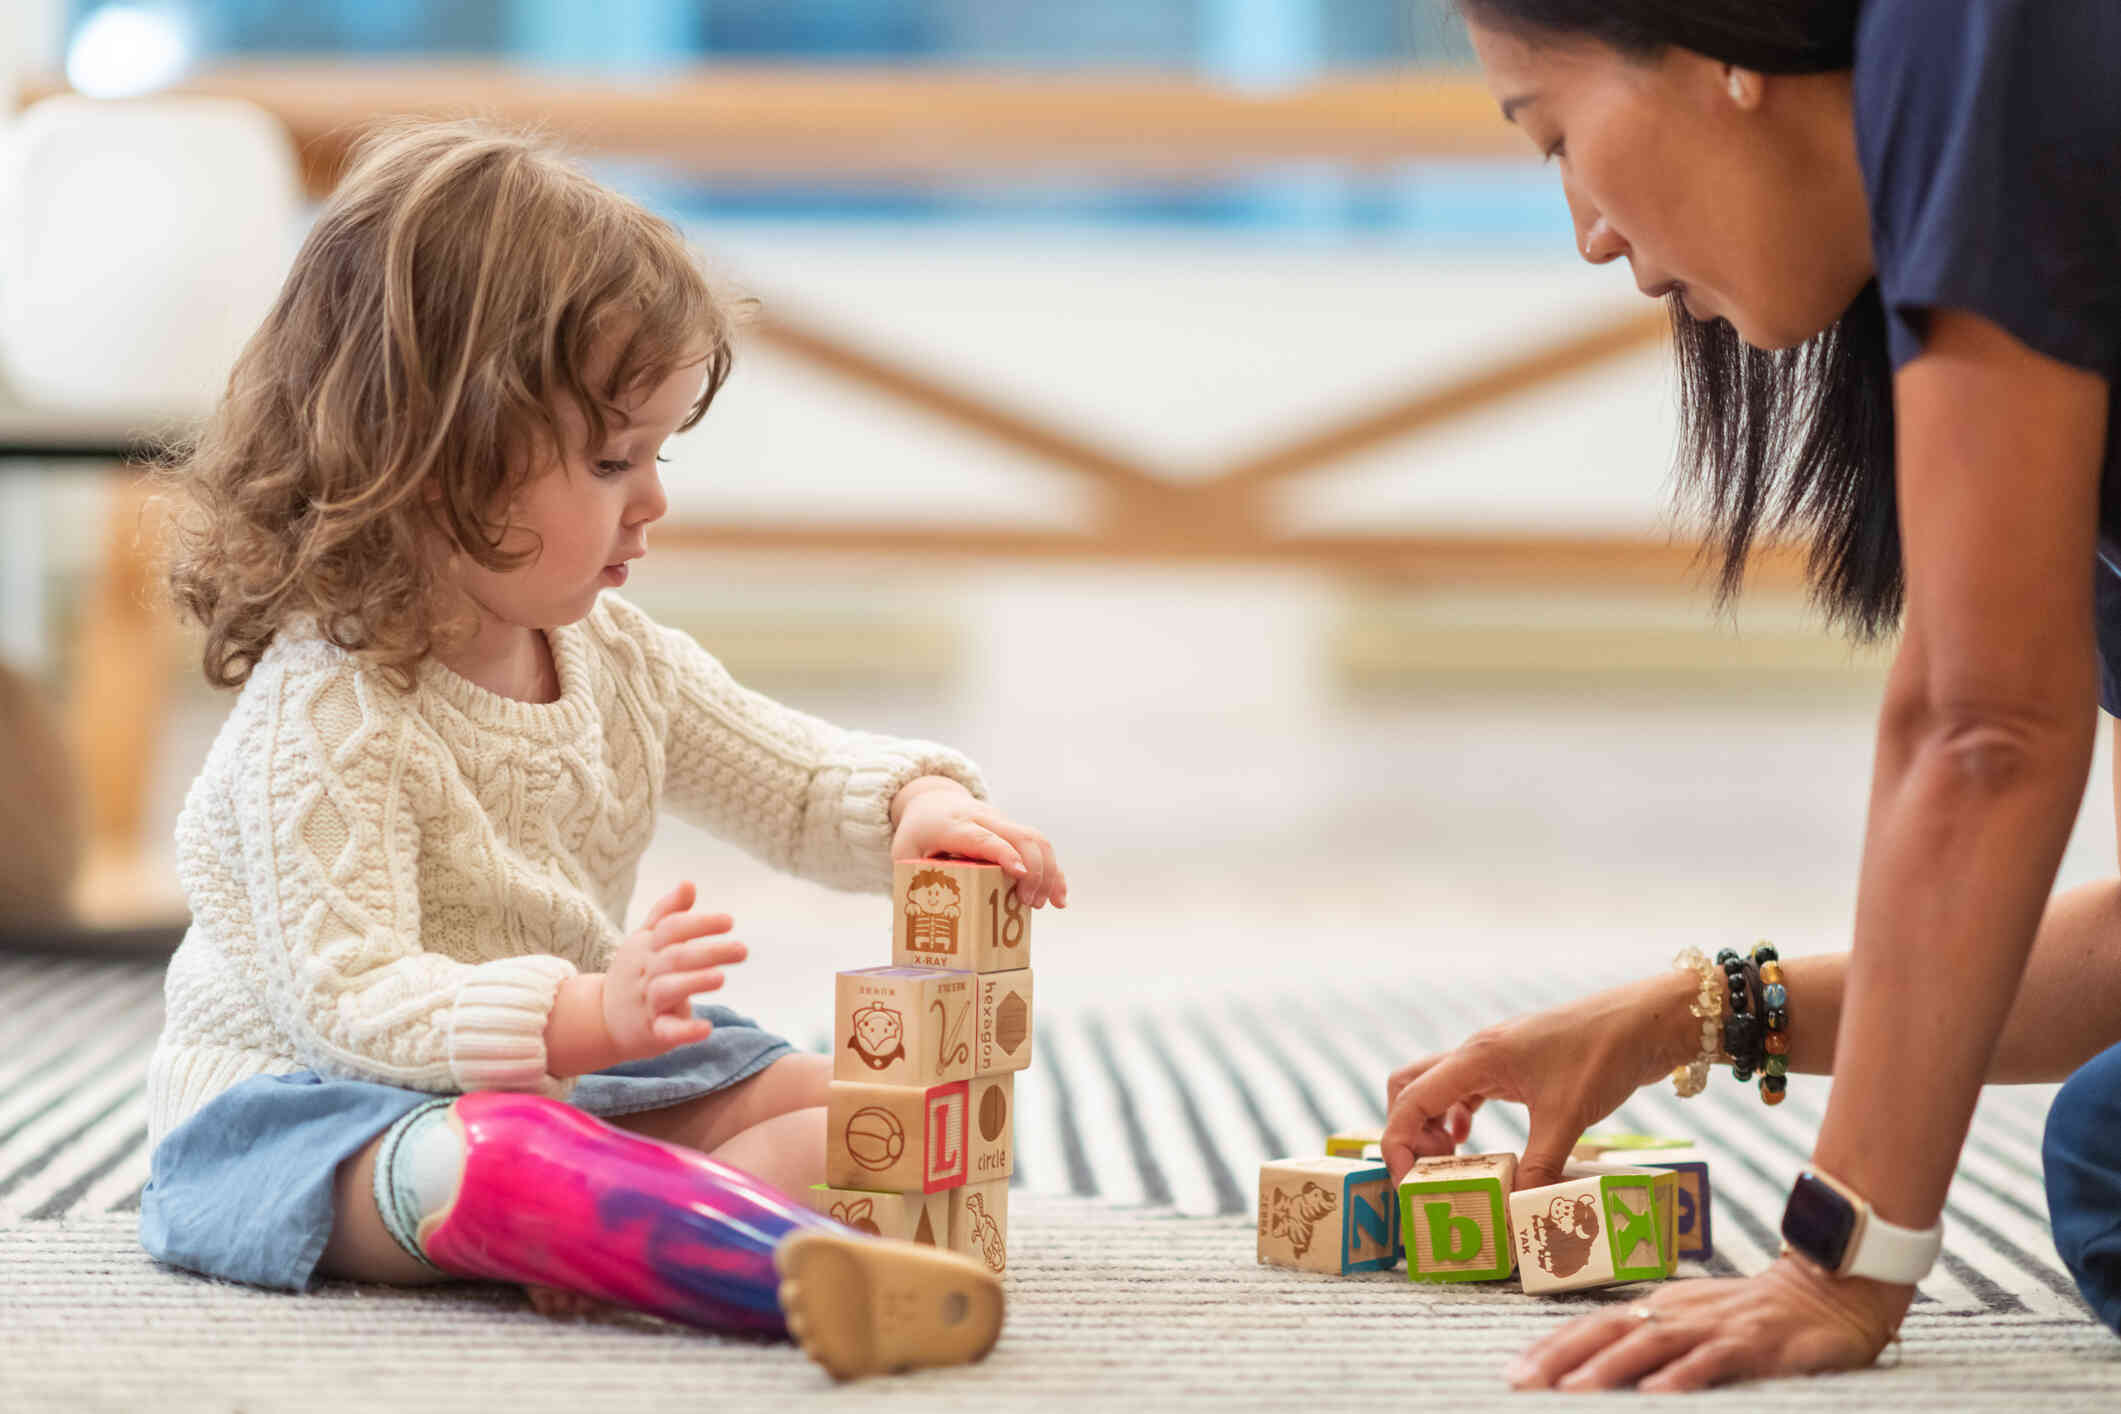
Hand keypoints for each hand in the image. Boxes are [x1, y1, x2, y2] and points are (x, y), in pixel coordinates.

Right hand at [601, 881, 747, 1061]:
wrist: (600, 1020)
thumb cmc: (634, 973)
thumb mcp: (643, 940)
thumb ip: (667, 913)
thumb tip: (689, 884)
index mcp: (646, 947)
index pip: (671, 929)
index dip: (699, 923)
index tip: (729, 922)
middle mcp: (645, 972)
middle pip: (675, 957)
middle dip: (709, 952)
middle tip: (742, 950)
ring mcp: (646, 1003)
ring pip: (667, 989)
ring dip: (694, 982)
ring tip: (721, 977)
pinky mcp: (651, 1032)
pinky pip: (666, 1031)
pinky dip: (685, 1031)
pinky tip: (706, 1028)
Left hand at [890, 777, 1067, 908]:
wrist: (933, 801)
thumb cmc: (918, 833)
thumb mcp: (904, 854)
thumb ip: (912, 882)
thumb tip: (912, 926)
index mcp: (952, 825)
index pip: (983, 837)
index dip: (1003, 854)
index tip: (1018, 874)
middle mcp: (983, 819)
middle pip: (1020, 836)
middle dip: (1033, 870)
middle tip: (1028, 903)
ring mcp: (1002, 822)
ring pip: (1036, 838)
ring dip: (1048, 872)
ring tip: (1045, 904)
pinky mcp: (1013, 830)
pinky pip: (1040, 845)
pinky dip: (1053, 870)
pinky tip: (1060, 896)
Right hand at [1382, 972, 1695, 1188]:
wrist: (1643, 1022)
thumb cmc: (1603, 1056)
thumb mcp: (1569, 1118)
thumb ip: (1539, 1166)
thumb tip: (1516, 1210)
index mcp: (1478, 1058)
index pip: (1411, 1098)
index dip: (1398, 1142)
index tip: (1408, 1182)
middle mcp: (1476, 1053)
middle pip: (1410, 1086)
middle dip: (1409, 1131)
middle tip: (1432, 1170)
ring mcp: (1494, 1056)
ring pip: (1437, 1087)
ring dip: (1432, 1124)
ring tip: (1452, 1162)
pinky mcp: (1513, 1063)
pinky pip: (1466, 1088)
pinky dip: (1457, 1116)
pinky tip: (1472, 1141)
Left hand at [1506, 1256, 1908, 1389]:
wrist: (1830, 1291)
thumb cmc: (1754, 1317)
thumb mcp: (1697, 1324)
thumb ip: (1655, 1342)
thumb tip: (1600, 1371)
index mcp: (1659, 1307)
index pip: (1593, 1325)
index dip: (1551, 1348)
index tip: (1515, 1373)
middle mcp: (1676, 1312)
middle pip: (1607, 1330)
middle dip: (1560, 1358)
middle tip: (1521, 1384)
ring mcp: (1713, 1326)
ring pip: (1650, 1344)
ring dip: (1608, 1369)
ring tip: (1571, 1393)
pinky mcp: (1753, 1344)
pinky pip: (1712, 1361)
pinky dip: (1682, 1377)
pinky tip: (1657, 1394)